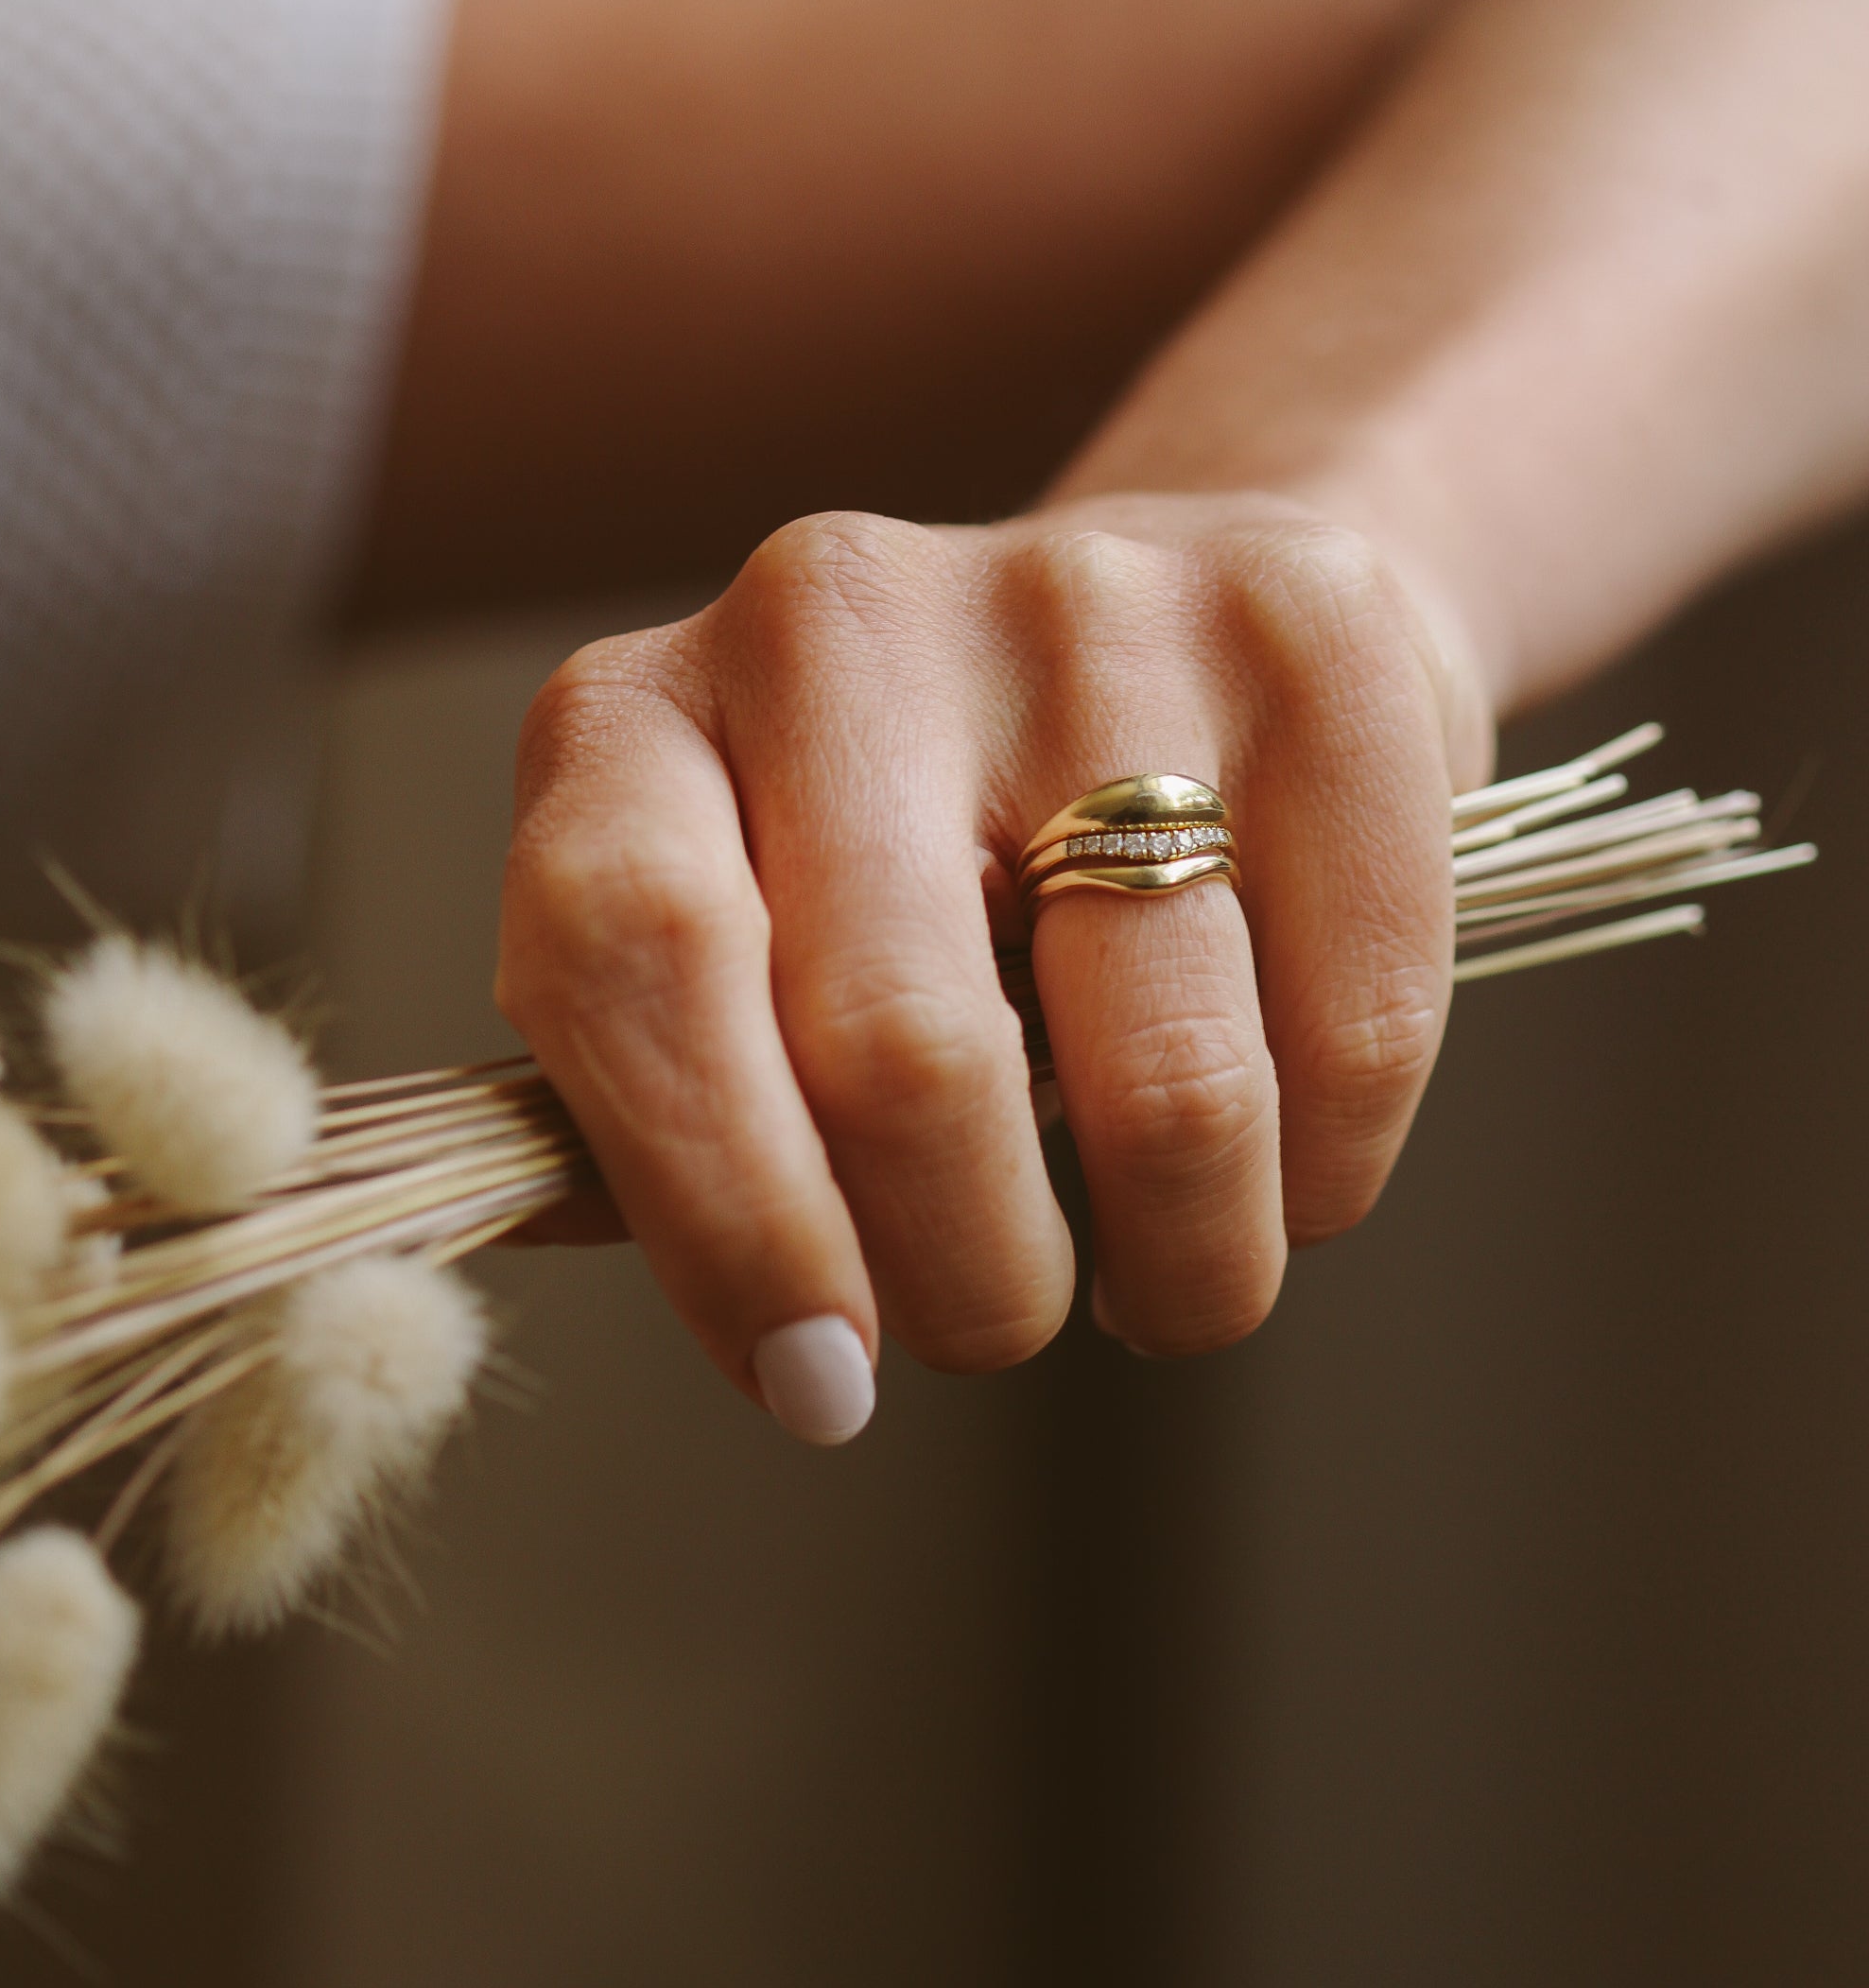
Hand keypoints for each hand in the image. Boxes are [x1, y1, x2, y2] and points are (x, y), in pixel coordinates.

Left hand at [497, 492, 1483, 1438]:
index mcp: (640, 718)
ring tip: (1168, 1273)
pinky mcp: (1314, 646)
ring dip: (1183, 1263)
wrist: (1179, 603)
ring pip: (1168, 1079)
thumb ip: (683, 1111)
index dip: (728, 1216)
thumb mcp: (735, 940)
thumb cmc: (914, 848)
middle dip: (972, 1281)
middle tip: (998, 1324)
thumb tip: (772, 1347)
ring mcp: (1089, 612)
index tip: (821, 1384)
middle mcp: (842, 621)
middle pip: (904, 1053)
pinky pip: (1354, 1033)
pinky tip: (1282, 1163)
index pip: (632, 956)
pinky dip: (1326, 1176)